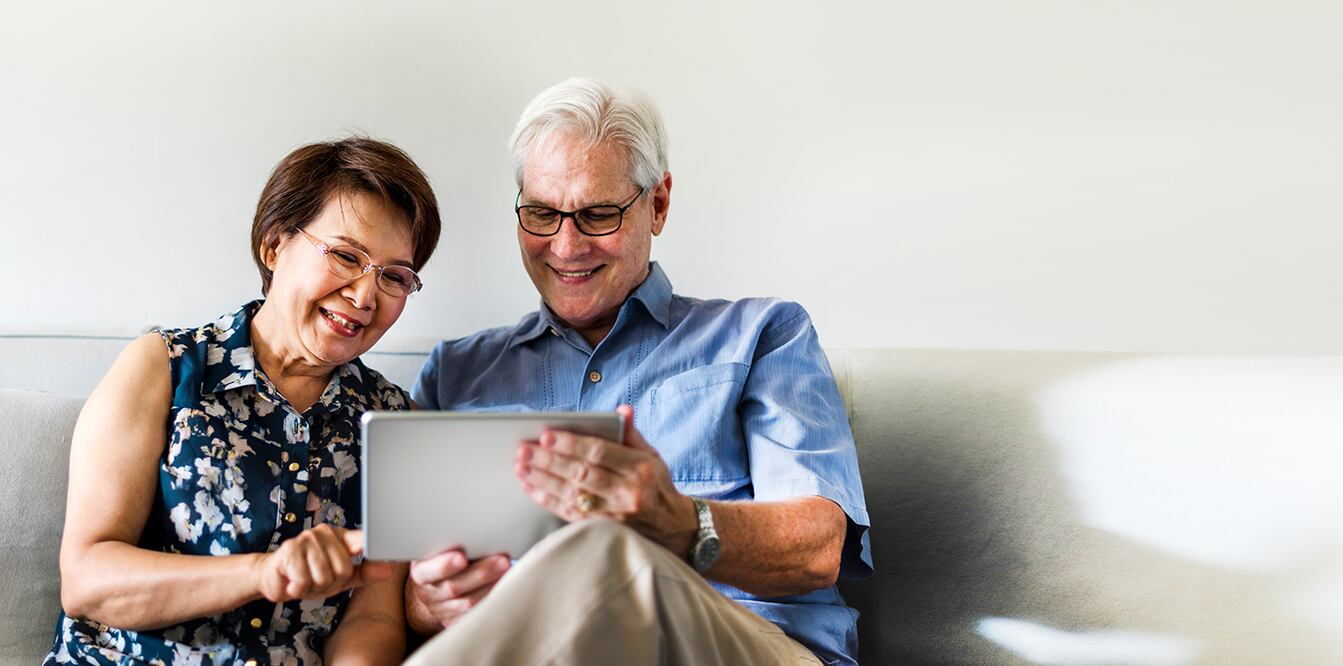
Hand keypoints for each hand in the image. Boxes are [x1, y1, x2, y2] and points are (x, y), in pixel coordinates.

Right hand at [254, 525, 396, 602]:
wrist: (274, 579)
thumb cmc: (310, 575)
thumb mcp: (341, 577)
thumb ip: (365, 572)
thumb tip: (390, 568)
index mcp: (341, 537)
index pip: (364, 539)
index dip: (377, 543)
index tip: (396, 547)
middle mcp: (325, 533)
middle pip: (343, 570)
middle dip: (329, 584)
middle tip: (316, 580)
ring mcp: (306, 539)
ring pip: (324, 577)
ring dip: (312, 587)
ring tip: (304, 580)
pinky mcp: (289, 550)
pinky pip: (305, 580)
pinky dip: (298, 588)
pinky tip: (292, 581)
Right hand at [406, 549, 510, 632]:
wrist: (434, 587)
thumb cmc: (441, 559)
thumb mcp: (438, 550)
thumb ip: (452, 544)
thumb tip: (478, 533)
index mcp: (420, 573)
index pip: (429, 571)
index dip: (444, 565)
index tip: (461, 557)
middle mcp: (428, 594)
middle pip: (454, 587)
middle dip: (481, 573)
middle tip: (503, 560)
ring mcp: (441, 611)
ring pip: (467, 603)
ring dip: (491, 587)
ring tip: (510, 572)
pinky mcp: (455, 622)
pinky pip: (475, 615)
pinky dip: (492, 601)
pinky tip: (505, 589)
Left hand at [514, 405, 697, 551]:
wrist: (673, 527)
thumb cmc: (656, 485)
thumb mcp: (652, 456)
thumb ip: (632, 434)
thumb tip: (621, 410)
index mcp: (640, 468)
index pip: (600, 453)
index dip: (571, 444)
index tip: (546, 436)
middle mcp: (627, 492)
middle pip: (581, 473)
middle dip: (548, 461)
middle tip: (524, 450)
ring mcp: (614, 515)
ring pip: (571, 495)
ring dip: (542, 480)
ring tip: (521, 467)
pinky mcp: (603, 531)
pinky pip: (569, 514)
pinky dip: (547, 500)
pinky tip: (531, 488)